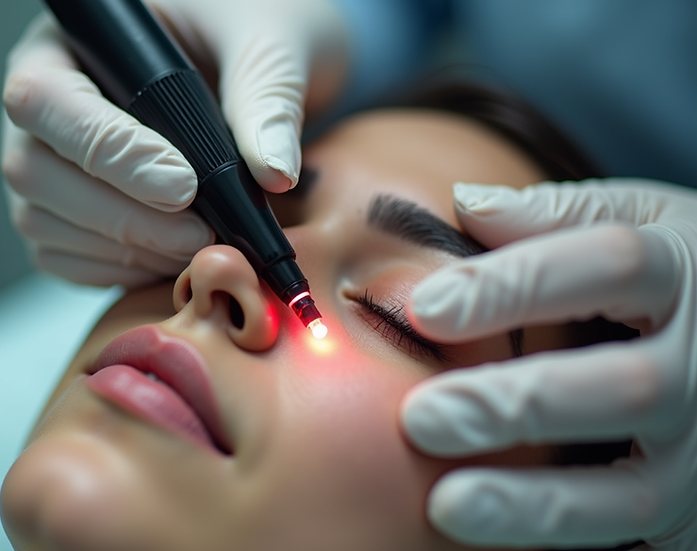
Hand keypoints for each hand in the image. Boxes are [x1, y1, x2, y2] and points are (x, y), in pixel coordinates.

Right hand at [1, 0, 347, 285]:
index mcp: (68, 42)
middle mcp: (43, 106)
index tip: (182, 187)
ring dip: (126, 249)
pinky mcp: (64, 214)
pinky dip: (121, 270)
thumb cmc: (246, 28)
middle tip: (200, 234)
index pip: (46, 100)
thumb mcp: (267, 40)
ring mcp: (46, 164)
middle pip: (33, 171)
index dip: (109, 151)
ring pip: (43, 223)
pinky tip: (174, 257)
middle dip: (121, 216)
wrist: (250, 65)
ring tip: (199, 245)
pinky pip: (66, 259)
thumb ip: (267, 97)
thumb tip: (273, 172)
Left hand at [401, 179, 696, 548]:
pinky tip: (484, 530)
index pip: (608, 265)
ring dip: (535, 500)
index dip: (514, 286)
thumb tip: (465, 203)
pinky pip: (632, 533)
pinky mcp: (695, 507)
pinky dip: (558, 534)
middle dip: (519, 403)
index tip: (425, 310)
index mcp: (686, 272)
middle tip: (424, 417)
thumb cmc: (674, 275)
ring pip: (635, 487)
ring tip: (447, 502)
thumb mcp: (641, 222)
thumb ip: (556, 214)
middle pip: (624, 386)